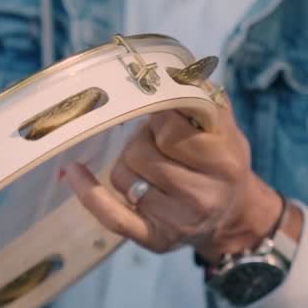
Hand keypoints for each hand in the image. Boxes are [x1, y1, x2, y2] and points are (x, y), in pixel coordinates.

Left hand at [65, 99, 283, 260]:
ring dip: (128, 164)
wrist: (231, 215)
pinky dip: (90, 193)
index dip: (158, 117)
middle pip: (141, 153)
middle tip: (158, 143)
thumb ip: (200, 95)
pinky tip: (75, 173)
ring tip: (151, 167)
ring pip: (123, 176)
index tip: (161, 116)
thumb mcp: (224, 125)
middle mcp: (204, 196)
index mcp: (225, 161)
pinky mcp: (154, 239)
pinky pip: (112, 216)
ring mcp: (178, 221)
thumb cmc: (221, 161)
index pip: (169, 129)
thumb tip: (166, 68)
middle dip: (142, 140)